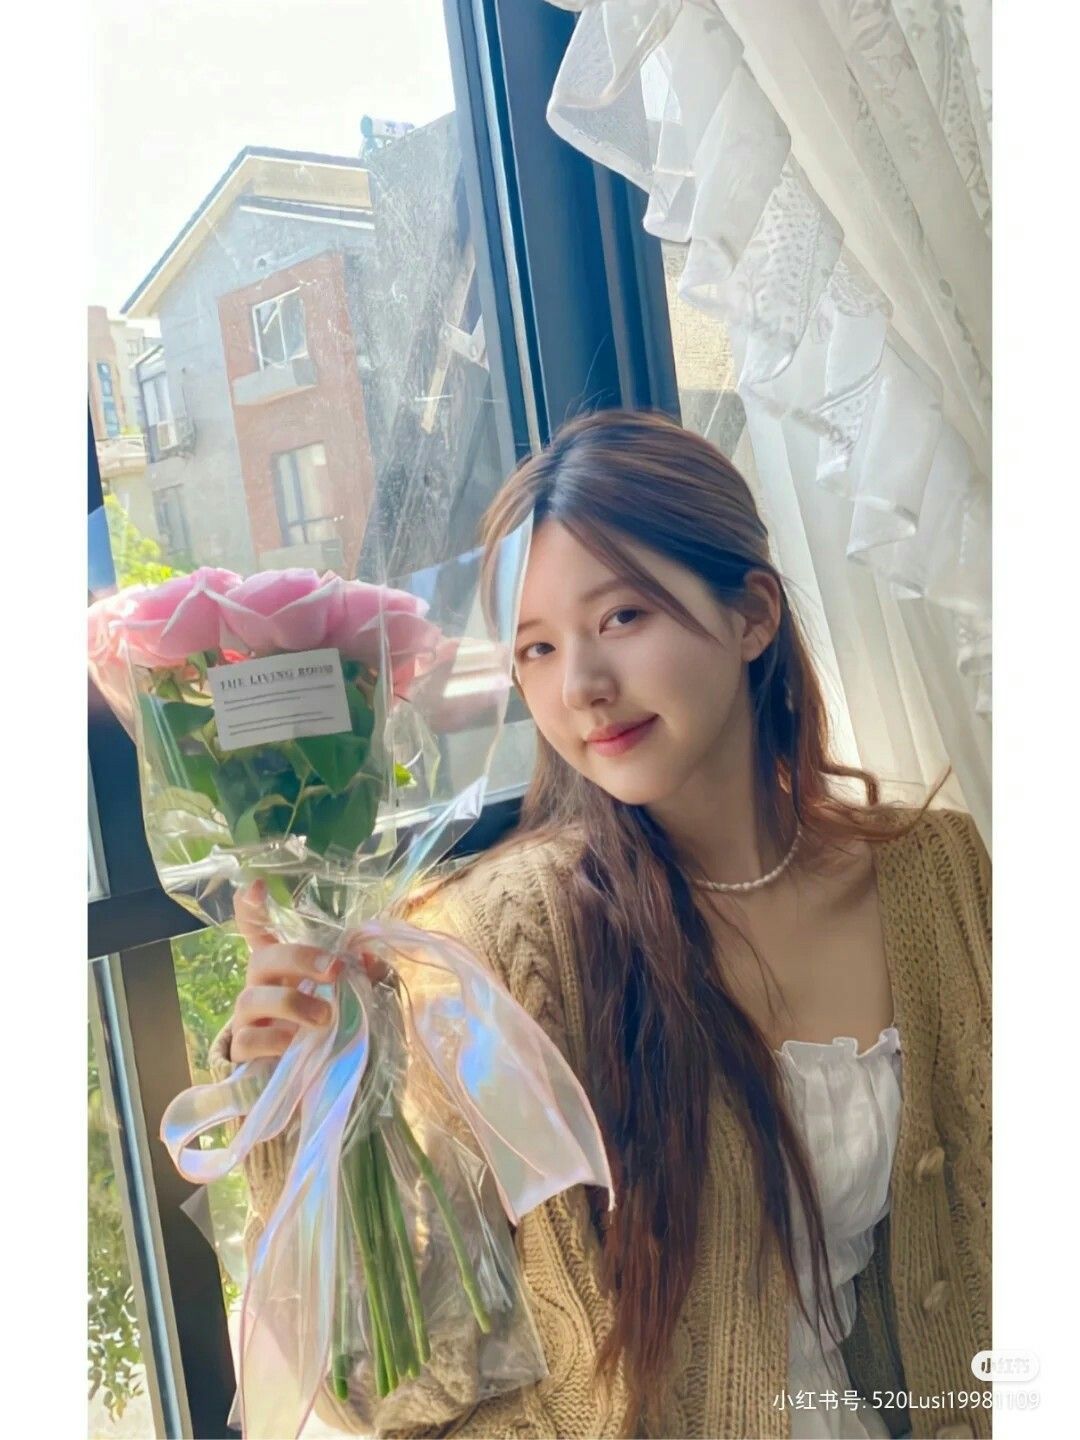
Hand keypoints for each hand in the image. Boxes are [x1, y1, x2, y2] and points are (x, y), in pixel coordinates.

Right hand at [228, 880, 382, 1062]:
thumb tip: (372, 960)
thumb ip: (362, 977)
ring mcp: (249, 1017)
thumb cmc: (327, 1027)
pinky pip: (250, 1039)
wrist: (310, 1080)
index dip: (251, 908)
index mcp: (283, 966)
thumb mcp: (349, 999)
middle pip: (263, 958)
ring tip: (325, 1019)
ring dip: (292, 1003)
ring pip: (253, 998)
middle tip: (334, 970)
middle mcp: (261, 985)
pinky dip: (275, 1040)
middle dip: (299, 959)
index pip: (258, 929)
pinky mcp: (244, 1050)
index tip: (255, 886)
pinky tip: (296, 1044)